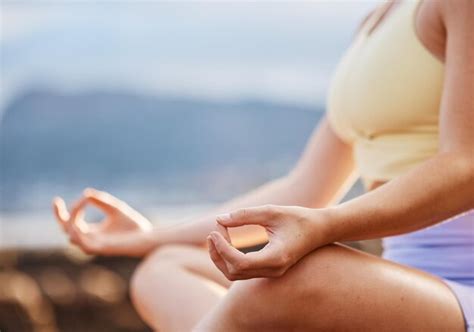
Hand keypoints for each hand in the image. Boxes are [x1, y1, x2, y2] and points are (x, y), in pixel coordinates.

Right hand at [52, 188, 153, 255]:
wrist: (146, 237)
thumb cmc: (133, 225)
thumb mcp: (114, 208)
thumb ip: (101, 201)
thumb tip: (86, 193)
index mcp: (91, 232)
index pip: (70, 223)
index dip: (61, 213)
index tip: (57, 199)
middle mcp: (89, 239)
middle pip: (66, 230)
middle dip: (59, 216)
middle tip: (56, 201)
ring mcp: (93, 245)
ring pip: (71, 236)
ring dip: (71, 220)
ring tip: (79, 205)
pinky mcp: (100, 249)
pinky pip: (82, 243)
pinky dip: (77, 231)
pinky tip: (79, 220)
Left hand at [207, 205, 325, 279]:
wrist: (321, 230)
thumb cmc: (298, 217)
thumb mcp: (272, 211)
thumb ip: (245, 215)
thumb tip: (219, 219)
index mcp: (276, 258)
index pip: (239, 262)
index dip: (222, 248)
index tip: (215, 230)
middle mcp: (273, 270)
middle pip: (233, 272)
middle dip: (218, 252)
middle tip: (214, 231)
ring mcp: (271, 273)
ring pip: (235, 275)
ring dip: (221, 257)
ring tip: (216, 235)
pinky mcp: (268, 270)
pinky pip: (242, 271)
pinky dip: (229, 258)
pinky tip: (227, 240)